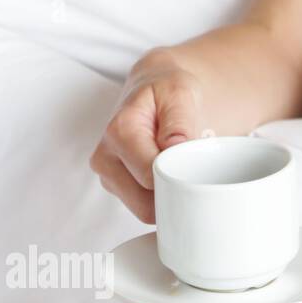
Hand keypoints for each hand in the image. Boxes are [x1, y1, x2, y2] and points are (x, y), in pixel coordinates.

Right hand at [90, 51, 211, 223]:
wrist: (155, 90)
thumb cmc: (168, 91)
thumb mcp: (180, 92)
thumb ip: (180, 121)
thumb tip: (174, 148)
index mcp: (119, 132)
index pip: (152, 179)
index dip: (179, 178)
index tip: (196, 164)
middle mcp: (105, 157)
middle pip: (145, 204)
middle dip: (173, 193)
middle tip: (192, 169)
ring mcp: (108, 176)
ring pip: (144, 211)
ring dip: (167, 197)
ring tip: (178, 169)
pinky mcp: (115, 187)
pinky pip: (143, 208)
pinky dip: (161, 198)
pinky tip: (168, 176)